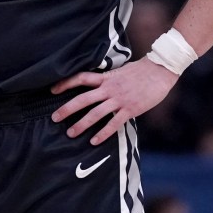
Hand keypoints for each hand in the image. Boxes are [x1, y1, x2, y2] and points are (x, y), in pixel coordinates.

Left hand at [50, 57, 179, 144]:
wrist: (160, 70)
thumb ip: (109, 79)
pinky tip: (94, 141)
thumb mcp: (121, 71)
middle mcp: (109, 88)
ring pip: (95, 113)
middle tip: (54, 118)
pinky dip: (102, 133)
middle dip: (67, 109)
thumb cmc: (142, 70)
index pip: (81, 78)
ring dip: (81, 124)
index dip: (65, 83)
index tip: (52, 90)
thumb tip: (99, 85)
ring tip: (70, 133)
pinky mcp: (130, 109)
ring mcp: (119, 99)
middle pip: (82, 99)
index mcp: (107, 77)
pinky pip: (113, 124)